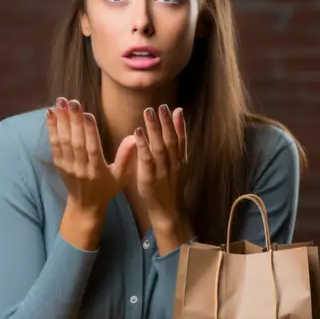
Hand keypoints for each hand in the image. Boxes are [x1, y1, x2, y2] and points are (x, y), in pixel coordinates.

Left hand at [47, 97, 136, 216]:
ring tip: (60, 102)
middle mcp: (81, 167)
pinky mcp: (59, 164)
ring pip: (63, 141)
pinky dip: (52, 129)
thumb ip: (126, 156)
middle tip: (72, 101)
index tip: (88, 114)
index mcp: (97, 170)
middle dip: (74, 121)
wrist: (85, 205)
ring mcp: (68, 166)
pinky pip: (54, 145)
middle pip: (76, 142)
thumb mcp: (121, 176)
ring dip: (61, 121)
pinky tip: (51, 113)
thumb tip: (135, 137)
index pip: (93, 149)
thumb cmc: (107, 188)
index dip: (90, 132)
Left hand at [134, 104, 188, 225]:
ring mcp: (161, 171)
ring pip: (160, 147)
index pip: (181, 140)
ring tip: (149, 112)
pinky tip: (137, 132)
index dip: (179, 125)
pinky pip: (146, 159)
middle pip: (171, 141)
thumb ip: (177, 147)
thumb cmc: (169, 187)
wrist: (168, 212)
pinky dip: (143, 145)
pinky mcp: (149, 178)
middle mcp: (173, 164)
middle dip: (166, 123)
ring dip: (154, 129)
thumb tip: (177, 123)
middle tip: (161, 106)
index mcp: (180, 161)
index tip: (176, 109)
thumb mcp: (177, 167)